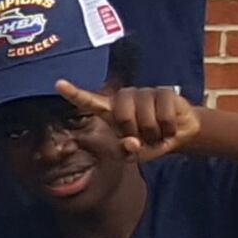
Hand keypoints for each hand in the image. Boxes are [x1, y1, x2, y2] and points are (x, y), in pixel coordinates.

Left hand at [53, 78, 203, 160]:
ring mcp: (143, 92)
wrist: (179, 134)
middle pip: (122, 115)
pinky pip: (163, 114)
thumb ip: (127, 152)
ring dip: (154, 132)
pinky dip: (167, 128)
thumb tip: (131, 142)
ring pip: (145, 115)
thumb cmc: (149, 142)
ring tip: (157, 132)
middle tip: (144, 137)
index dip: (74, 93)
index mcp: (110, 112)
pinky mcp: (163, 91)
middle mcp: (124, 98)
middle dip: (135, 131)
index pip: (88, 101)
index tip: (58, 84)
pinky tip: (169, 127)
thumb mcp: (135, 154)